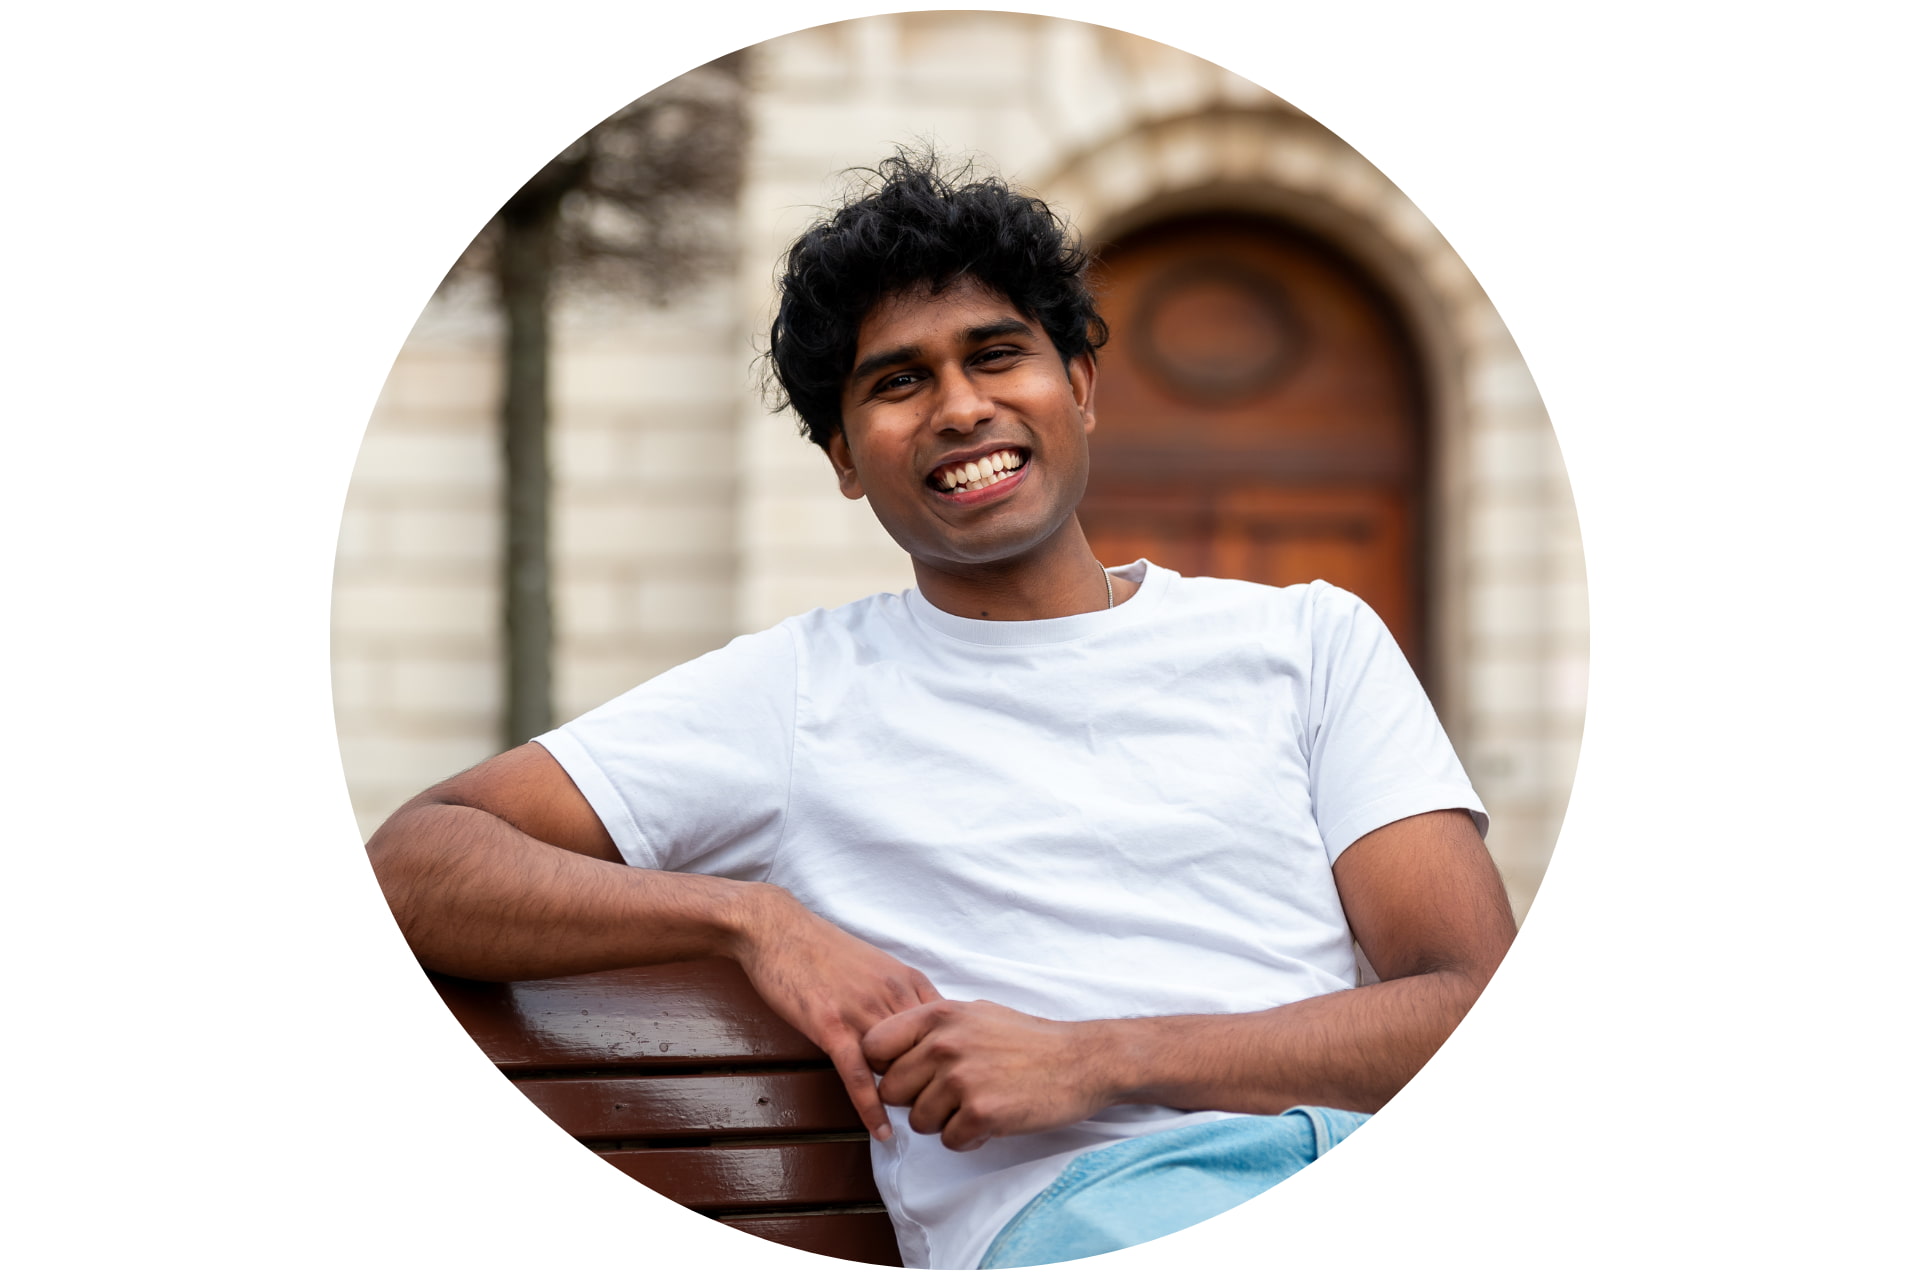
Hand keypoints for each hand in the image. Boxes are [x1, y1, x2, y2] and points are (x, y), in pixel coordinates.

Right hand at [730, 887, 940, 1139]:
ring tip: (920, 1128)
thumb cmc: (823, 949)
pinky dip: (872, 1108)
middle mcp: (892, 996)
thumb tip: (920, 1031)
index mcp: (908, 981)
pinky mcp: (831, 1027)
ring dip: (908, 1099)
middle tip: (939, 1113)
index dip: (954, 1061)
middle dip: (936, 1084)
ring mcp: (862, 1012)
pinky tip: (883, 1132)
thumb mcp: (876, 966)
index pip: (948, 1031)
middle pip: (929, 1054)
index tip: (957, 1084)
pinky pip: (858, 1076)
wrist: (778, 930)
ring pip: (898, 1067)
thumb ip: (901, 997)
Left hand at [861, 1000, 1115, 1151]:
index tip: (906, 1075)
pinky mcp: (980, 1112)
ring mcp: (961, 1078)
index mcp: (938, 1016)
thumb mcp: (974, 1014)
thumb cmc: (1027, 1040)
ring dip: (944, 1122)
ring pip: (918, 1121)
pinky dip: (968, 1139)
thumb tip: (888, 1049)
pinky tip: (991, 1121)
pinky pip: (949, 1141)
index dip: (884, 1067)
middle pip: (890, 1091)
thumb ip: (931, 1028)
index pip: (873, 1046)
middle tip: (950, 1096)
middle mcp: (944, 1044)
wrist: (1082, 1060)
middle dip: (915, 1100)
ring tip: (975, 1105)